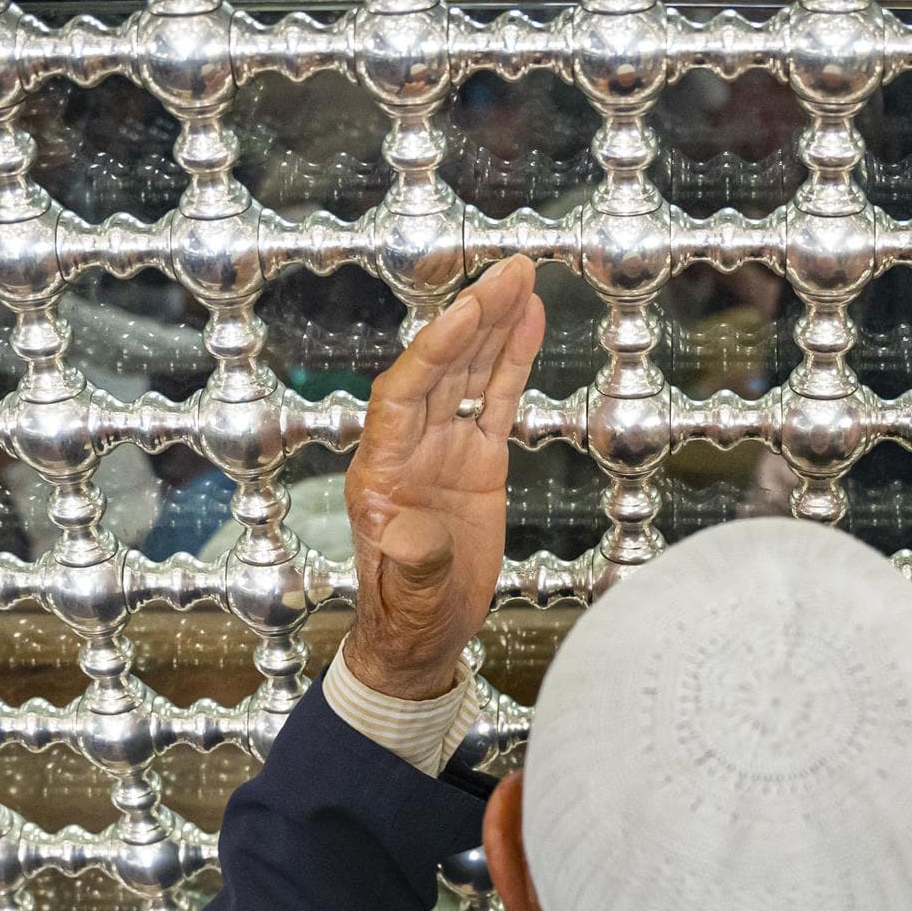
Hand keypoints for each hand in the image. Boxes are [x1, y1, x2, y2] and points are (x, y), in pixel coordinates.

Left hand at [341, 259, 545, 698]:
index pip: (404, 393)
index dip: (435, 352)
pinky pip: (494, 399)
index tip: (467, 314)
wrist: (423, 637)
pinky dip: (511, 360)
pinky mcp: (477, 461)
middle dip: (472, 319)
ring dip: (493, 325)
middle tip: (508, 273)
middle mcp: (409, 447)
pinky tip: (529, 321)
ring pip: (469, 373)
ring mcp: (444, 449)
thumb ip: (412, 564)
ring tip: (522, 277)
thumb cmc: (408, 619)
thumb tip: (410, 535)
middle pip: (439, 368)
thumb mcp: (410, 598)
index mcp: (382, 471)